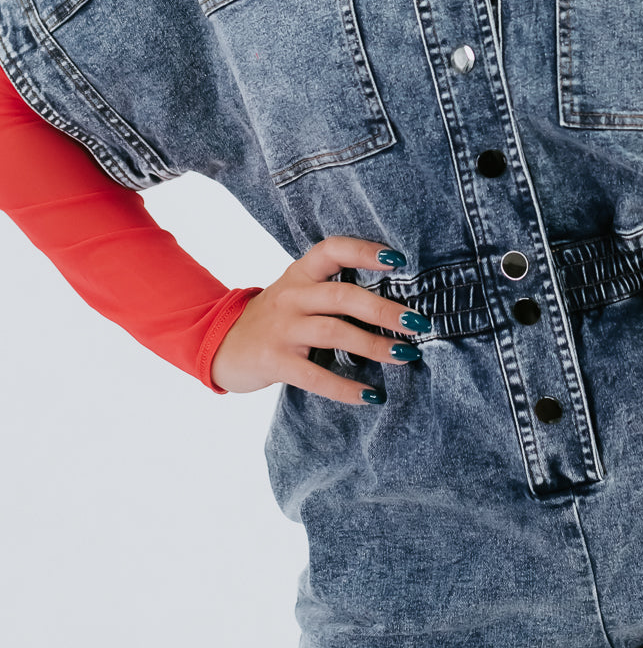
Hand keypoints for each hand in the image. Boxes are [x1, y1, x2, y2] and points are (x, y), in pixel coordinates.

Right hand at [210, 235, 428, 402]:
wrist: (218, 342)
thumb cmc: (273, 318)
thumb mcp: (296, 293)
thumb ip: (332, 290)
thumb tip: (394, 302)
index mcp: (300, 274)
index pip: (333, 250)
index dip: (365, 251)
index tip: (398, 261)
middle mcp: (291, 296)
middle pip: (343, 296)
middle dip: (385, 310)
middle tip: (418, 324)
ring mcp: (281, 328)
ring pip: (334, 331)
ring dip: (375, 345)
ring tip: (406, 356)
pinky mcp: (274, 360)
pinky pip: (315, 376)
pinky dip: (346, 388)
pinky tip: (372, 396)